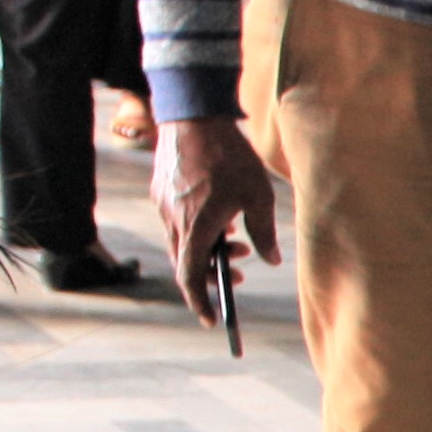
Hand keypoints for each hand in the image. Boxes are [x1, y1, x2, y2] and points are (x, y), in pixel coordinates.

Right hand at [155, 114, 282, 313]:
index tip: (212, 319)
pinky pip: (176, 222)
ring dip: (206, 250)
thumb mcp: (258, 195)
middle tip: (236, 274)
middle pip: (185, 263)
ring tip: (237, 241)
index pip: (191, 277)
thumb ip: (264, 231)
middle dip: (211, 275)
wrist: (192, 112)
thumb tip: (270, 259)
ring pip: (181, 242)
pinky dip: (196, 230)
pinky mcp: (160, 191)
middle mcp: (173, 220)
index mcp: (196, 226)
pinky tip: (219, 216)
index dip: (201, 302)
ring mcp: (163, 205)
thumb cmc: (229, 154)